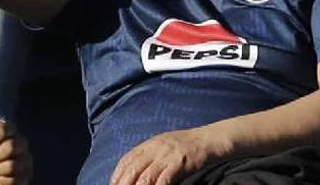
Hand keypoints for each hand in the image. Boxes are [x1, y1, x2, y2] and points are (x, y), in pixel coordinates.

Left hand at [109, 128, 225, 184]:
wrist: (207, 139)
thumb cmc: (185, 145)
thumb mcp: (162, 146)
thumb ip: (149, 156)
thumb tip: (135, 170)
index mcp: (148, 144)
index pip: (126, 160)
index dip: (117, 174)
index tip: (112, 183)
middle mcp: (154, 149)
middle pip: (133, 169)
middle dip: (124, 182)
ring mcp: (166, 156)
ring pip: (146, 175)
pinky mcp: (180, 163)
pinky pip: (165, 178)